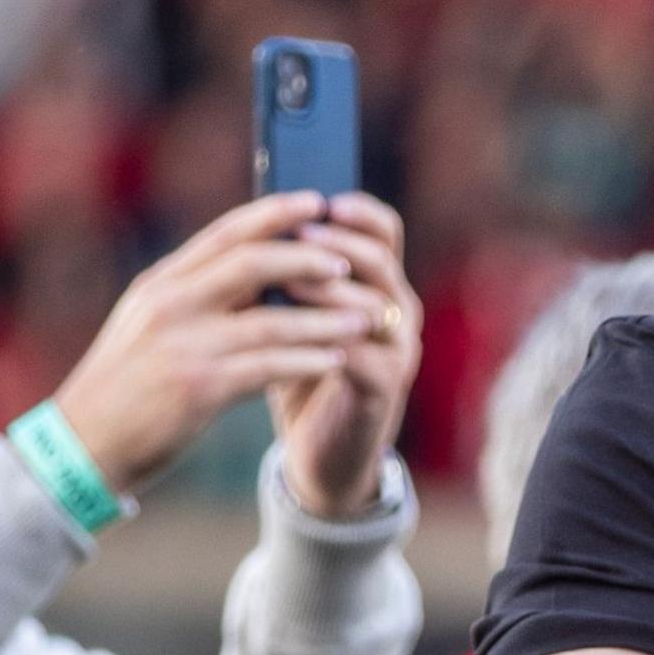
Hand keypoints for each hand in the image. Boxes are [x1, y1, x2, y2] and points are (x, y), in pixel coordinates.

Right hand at [54, 191, 373, 497]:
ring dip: (324, 318)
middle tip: (348, 261)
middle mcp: (169, 306)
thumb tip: (258, 268)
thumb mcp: (149, 327)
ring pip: (271, 319)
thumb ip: (194, 296)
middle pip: (252, 263)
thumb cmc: (124, 387)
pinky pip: (268, 367)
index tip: (315, 201)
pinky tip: (337, 361)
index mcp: (161, 285)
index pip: (223, 233)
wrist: (82, 447)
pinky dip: (307, 361)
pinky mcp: (197, 388)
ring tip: (364, 317)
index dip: (273, 213)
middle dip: (307, 258)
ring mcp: (183, 346)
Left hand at [268, 193, 421, 516]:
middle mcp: (398, 311)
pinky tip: (291, 333)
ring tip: (288, 279)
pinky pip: (361, 354)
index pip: (384, 230)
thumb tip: (255, 222)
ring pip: (375, 304)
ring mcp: (397, 350)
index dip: (357, 211)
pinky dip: (327, 340)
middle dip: (340, 243)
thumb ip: (286, 274)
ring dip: (332, 289)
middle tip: (300, 235)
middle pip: (383, 259)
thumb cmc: (299, 376)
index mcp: (378, 285)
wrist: (318, 455)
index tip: (320, 198)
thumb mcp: (290, 316)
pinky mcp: (384, 388)